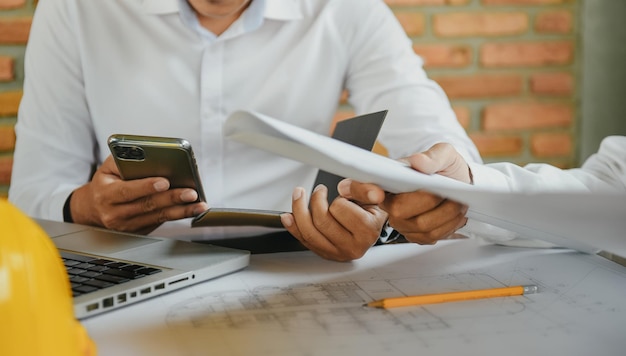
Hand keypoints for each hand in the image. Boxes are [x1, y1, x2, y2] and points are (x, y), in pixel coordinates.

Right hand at [69, 155, 207, 233]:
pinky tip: (192, 209)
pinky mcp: (139, 231)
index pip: (128, 191)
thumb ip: (123, 159)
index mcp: (106, 194)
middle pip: (148, 206)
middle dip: (172, 198)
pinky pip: (161, 222)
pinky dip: (178, 215)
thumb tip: (147, 154)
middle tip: (191, 193)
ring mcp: (127, 225)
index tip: (165, 181)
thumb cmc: (105, 183)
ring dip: (181, 211)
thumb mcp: (107, 168)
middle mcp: (115, 213)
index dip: (147, 186)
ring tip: (199, 204)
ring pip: (158, 217)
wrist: (93, 209)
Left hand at [280, 184, 387, 261]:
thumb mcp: (374, 195)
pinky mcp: (326, 254)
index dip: (338, 198)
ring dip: (299, 210)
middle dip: (315, 200)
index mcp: (367, 231)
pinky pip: (304, 241)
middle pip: (322, 222)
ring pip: (309, 232)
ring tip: (299, 194)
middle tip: (319, 190)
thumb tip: (344, 187)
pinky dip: (293, 227)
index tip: (342, 193)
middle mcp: (353, 247)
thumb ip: (363, 189)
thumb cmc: (372, 210)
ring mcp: (338, 253)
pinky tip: (288, 216)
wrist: (373, 226)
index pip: (341, 210)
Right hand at [337, 143, 470, 244]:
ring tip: (458, 202)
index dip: (362, 190)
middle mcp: (388, 203)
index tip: (377, 193)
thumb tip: (418, 162)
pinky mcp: (415, 235)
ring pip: (421, 226)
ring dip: (445, 214)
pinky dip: (449, 225)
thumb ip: (432, 156)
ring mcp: (401, 221)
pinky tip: (456, 213)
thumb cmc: (446, 168)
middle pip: (400, 211)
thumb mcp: (444, 153)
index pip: (359, 186)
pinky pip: (431, 236)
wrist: (460, 185)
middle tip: (448, 192)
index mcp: (385, 179)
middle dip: (429, 202)